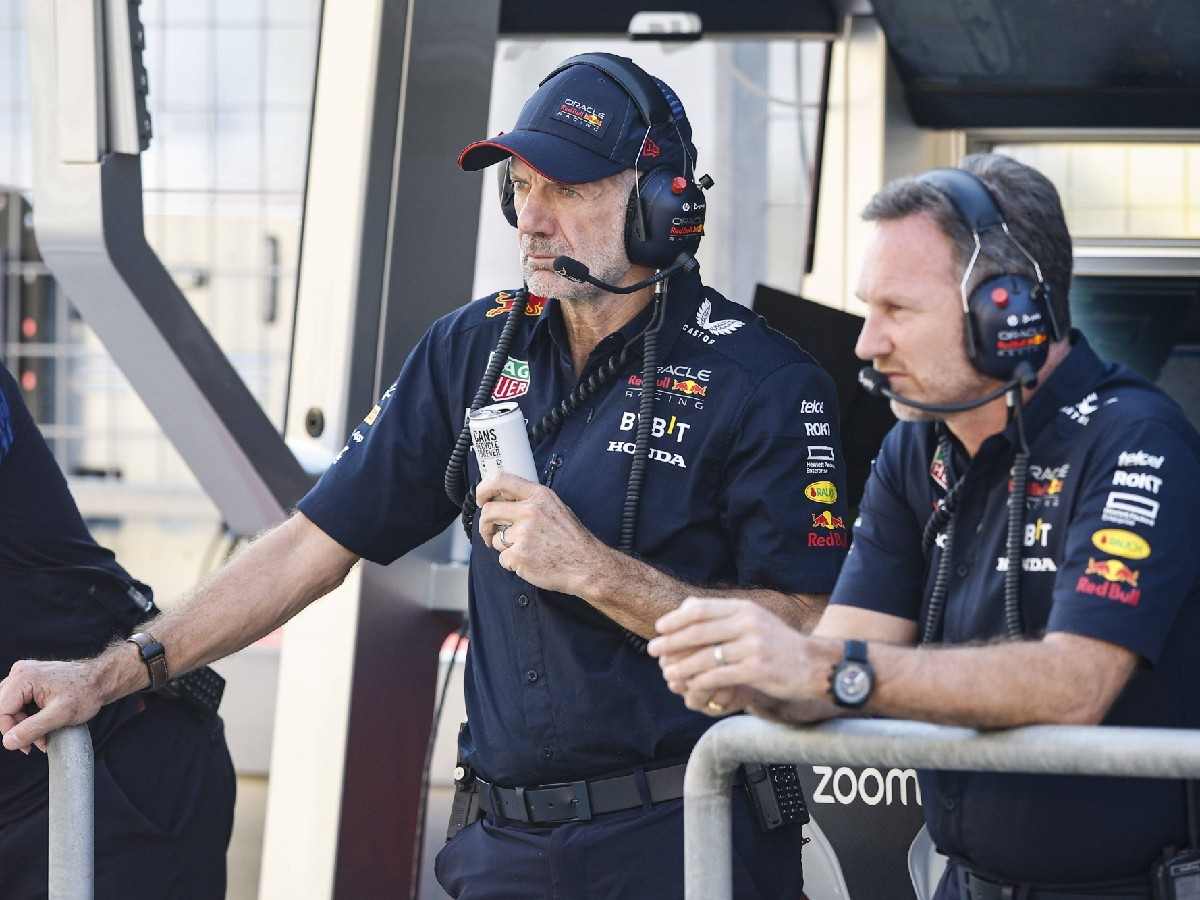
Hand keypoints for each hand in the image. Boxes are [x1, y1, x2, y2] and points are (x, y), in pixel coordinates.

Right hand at [0, 659, 105, 753]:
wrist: (101, 679)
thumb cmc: (86, 692)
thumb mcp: (60, 715)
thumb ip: (32, 729)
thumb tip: (8, 742)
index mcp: (23, 677)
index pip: (0, 711)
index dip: (10, 732)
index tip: (27, 746)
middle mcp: (19, 672)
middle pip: (3, 709)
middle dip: (18, 730)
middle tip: (37, 743)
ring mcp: (24, 675)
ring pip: (9, 708)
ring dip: (23, 726)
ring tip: (42, 738)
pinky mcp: (29, 680)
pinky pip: (18, 703)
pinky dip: (27, 718)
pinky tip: (42, 728)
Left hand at [476, 472, 612, 595]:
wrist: (587, 565)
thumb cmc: (572, 539)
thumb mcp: (556, 508)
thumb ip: (532, 501)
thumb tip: (505, 499)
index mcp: (539, 496)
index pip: (501, 480)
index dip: (484, 489)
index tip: (481, 498)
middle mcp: (530, 512)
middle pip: (489, 511)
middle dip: (485, 524)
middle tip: (489, 532)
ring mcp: (523, 534)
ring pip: (496, 538)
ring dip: (505, 547)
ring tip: (527, 550)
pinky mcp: (519, 556)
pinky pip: (503, 559)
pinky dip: (513, 563)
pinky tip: (530, 561)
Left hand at [648, 597, 837, 722]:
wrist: (815, 665)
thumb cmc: (779, 645)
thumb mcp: (755, 621)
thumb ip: (724, 615)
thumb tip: (686, 607)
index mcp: (745, 608)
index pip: (701, 609)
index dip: (675, 619)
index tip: (659, 628)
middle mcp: (748, 623)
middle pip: (698, 631)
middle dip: (671, 641)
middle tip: (653, 650)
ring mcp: (753, 646)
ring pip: (706, 656)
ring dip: (682, 666)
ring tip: (668, 673)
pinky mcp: (757, 669)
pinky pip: (719, 676)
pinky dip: (700, 682)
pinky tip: (690, 687)